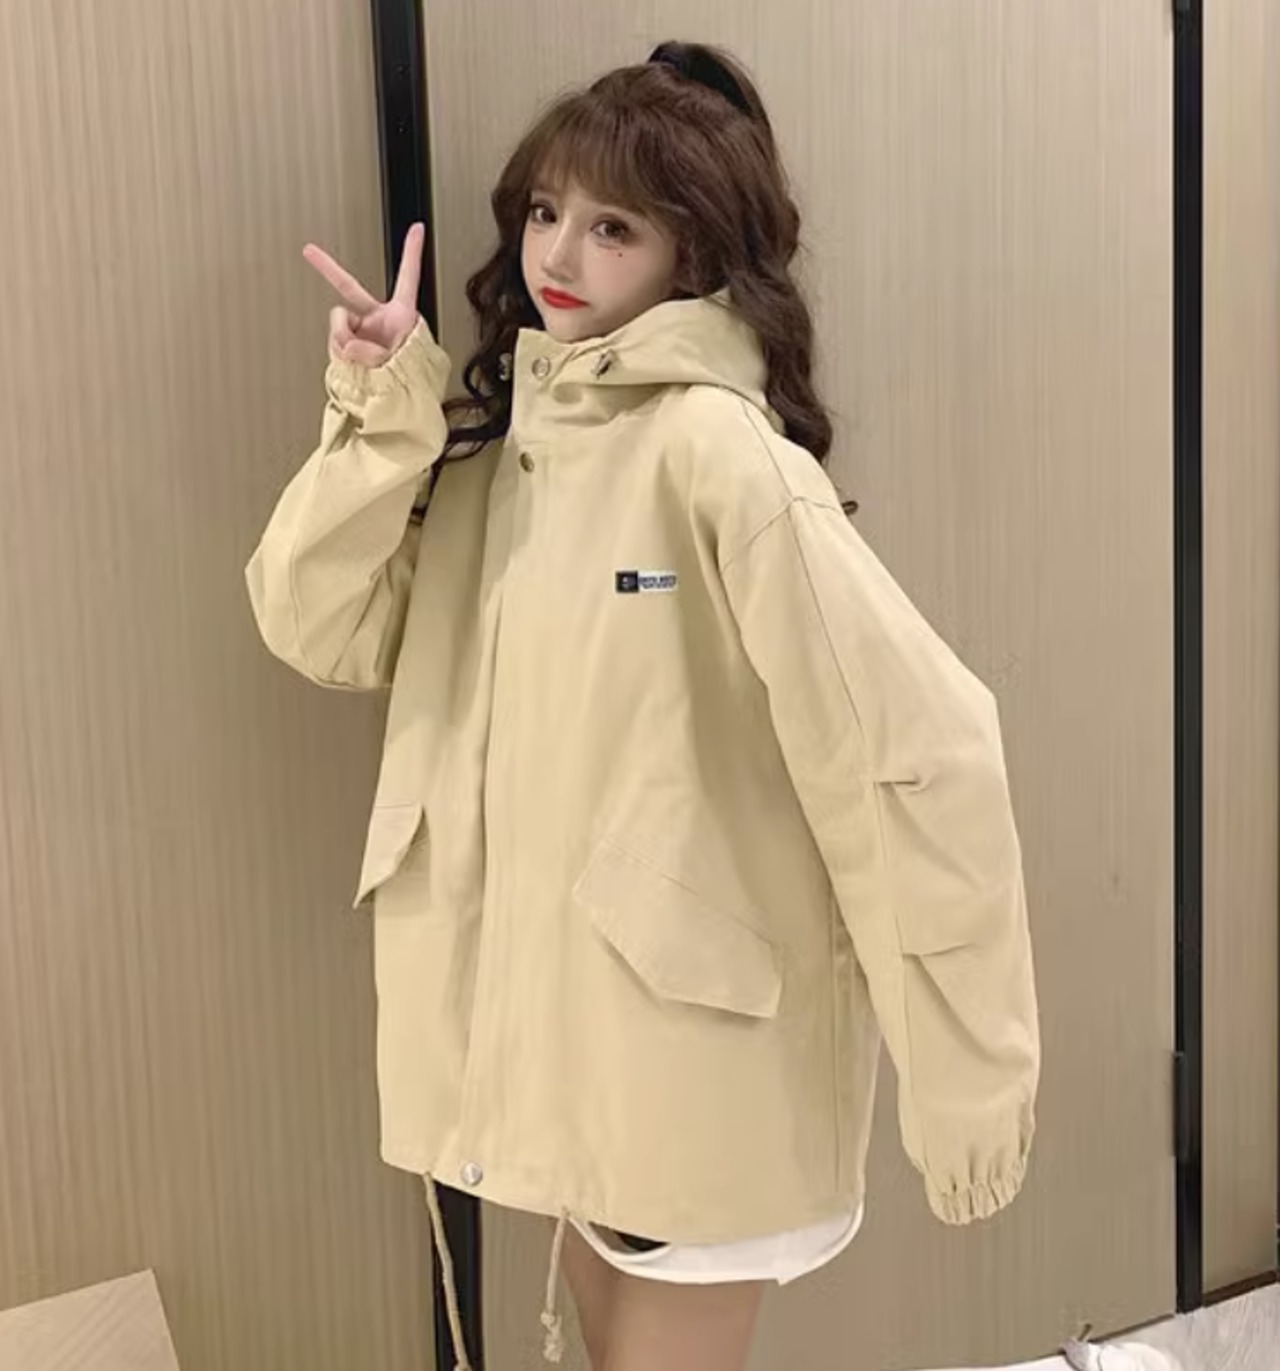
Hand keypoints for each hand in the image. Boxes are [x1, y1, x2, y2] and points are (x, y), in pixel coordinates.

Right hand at [302, 222, 424, 367]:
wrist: (398, 403)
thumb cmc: (408, 380)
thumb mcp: (395, 358)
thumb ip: (368, 347)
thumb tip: (349, 344)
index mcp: (401, 315)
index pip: (408, 277)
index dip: (412, 251)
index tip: (418, 228)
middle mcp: (378, 319)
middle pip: (348, 288)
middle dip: (327, 268)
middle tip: (309, 250)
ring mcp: (361, 332)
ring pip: (338, 324)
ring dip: (346, 341)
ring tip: (365, 361)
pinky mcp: (348, 346)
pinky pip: (335, 343)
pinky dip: (341, 354)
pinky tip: (354, 364)